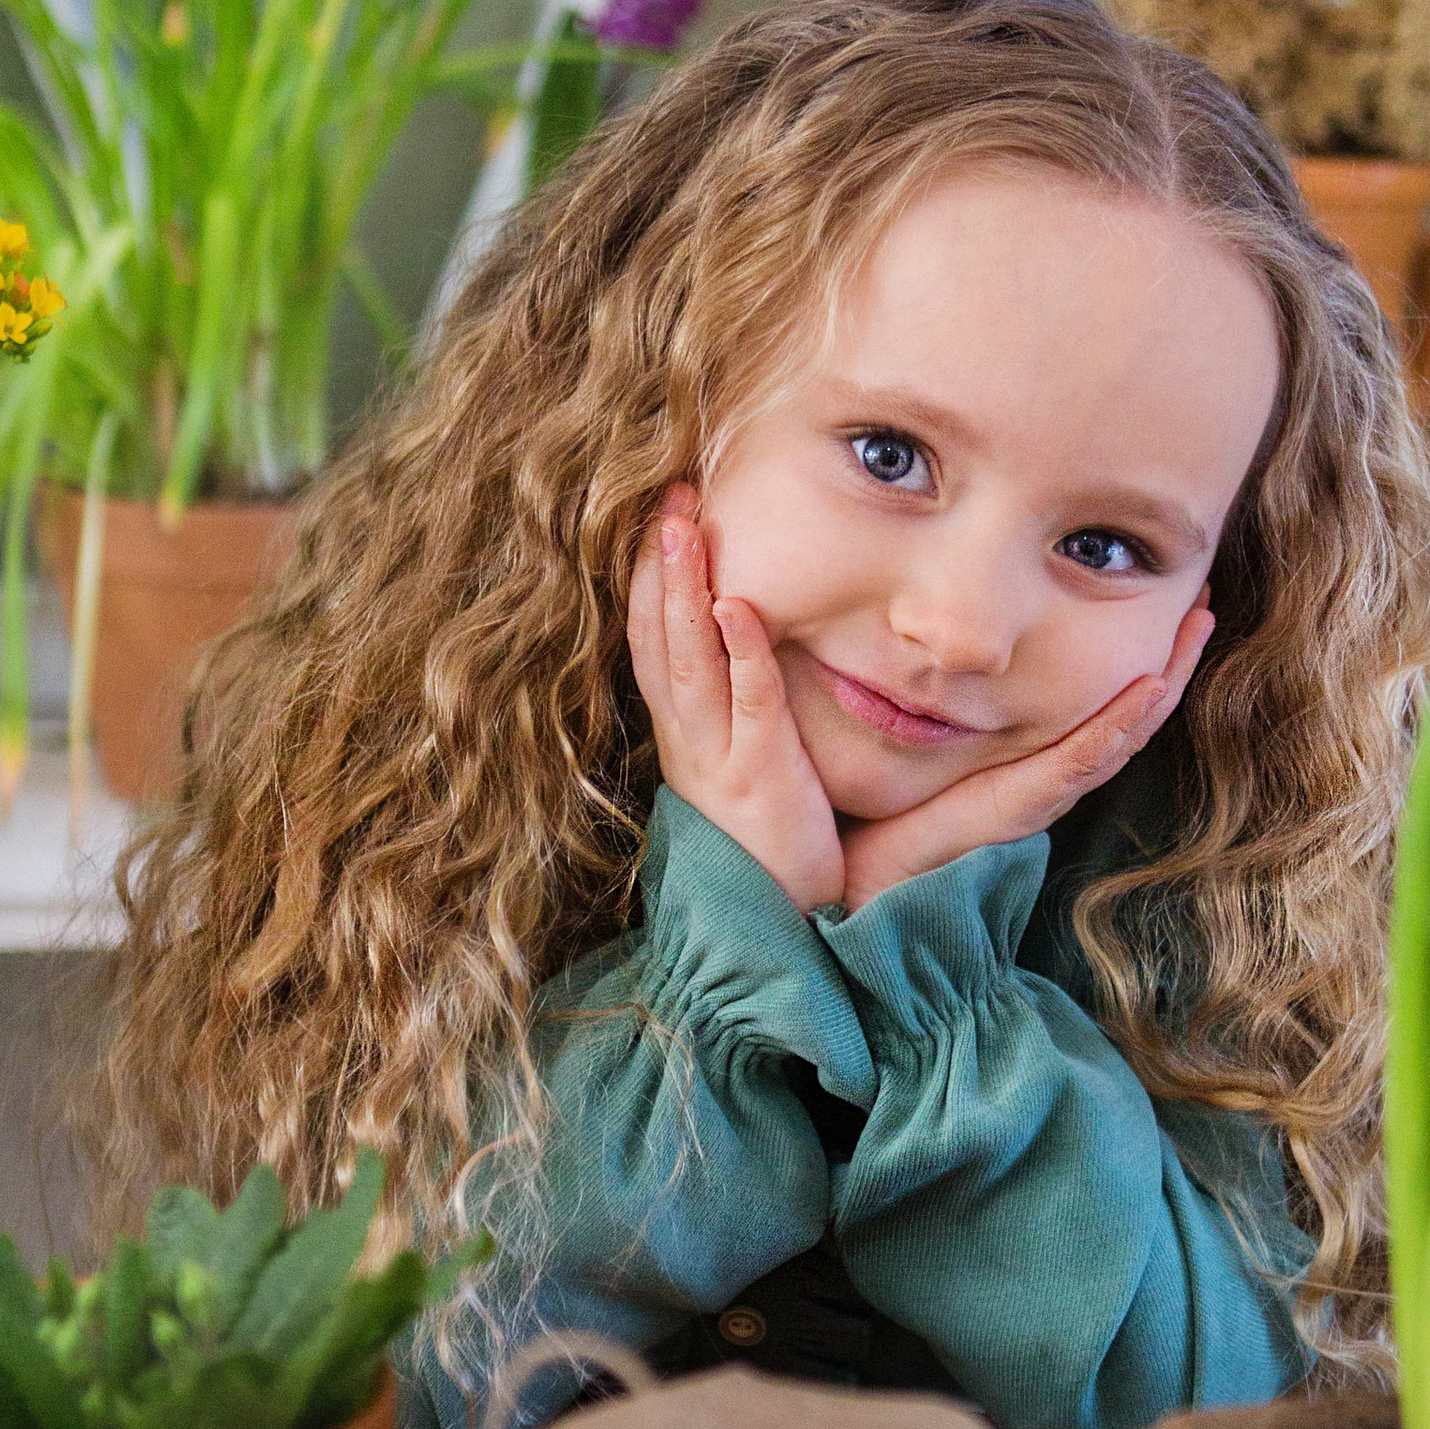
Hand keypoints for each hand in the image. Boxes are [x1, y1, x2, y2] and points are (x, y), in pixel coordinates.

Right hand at [627, 488, 843, 916]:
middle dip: (660, 563)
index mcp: (682, 733)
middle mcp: (687, 738)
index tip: (659, 514)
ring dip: (685, 589)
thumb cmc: (770, 848)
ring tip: (683, 526)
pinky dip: (741, 653)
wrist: (778, 934)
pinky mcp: (759, 776)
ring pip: (690, 659)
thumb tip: (746, 644)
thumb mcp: (741, 764)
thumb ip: (737, 709)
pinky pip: (748, 703)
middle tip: (666, 495)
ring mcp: (717, 756)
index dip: (652, 576)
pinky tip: (738, 605)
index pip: (653, 640)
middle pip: (660, 636)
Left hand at [838, 604, 1213, 908]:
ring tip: (1197, 625)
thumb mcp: (898, 730)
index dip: (1134, 650)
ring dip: (1163, 678)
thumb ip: (909, 686)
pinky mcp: (1016, 808)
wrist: (849, 888)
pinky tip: (1148, 690)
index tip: (1164, 594)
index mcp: (1021, 754)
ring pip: (1120, 731)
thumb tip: (893, 615)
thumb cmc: (873, 809)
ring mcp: (1036, 791)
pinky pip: (1076, 761)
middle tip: (1203, 597)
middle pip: (1126, 709)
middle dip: (1171, 655)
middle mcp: (1041, 772)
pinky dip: (1115, 726)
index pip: (1094, 695)